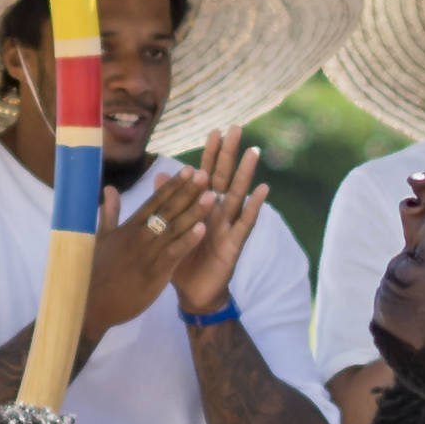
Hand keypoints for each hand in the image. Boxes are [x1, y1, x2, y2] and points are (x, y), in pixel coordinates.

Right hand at [82, 167, 212, 336]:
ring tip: (211, 195)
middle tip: (206, 174)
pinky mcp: (153, 273)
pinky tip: (203, 229)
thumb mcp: (100, 237)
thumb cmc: (95, 271)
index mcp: (129, 227)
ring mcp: (147, 253)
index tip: (189, 170)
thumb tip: (109, 188)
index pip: (155, 201)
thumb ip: (109, 213)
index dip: (173, 185)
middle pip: (168, 210)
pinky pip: (173, 253)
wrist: (90, 303)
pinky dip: (188, 241)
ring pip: (174, 228)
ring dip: (194, 211)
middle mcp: (140, 235)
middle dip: (188, 191)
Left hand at [167, 128, 271, 319]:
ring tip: (252, 152)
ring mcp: (228, 226)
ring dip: (244, 174)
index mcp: (201, 207)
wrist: (193, 294)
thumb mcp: (171, 229)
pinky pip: (245, 223)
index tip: (214, 131)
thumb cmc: (182, 259)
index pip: (205, 175)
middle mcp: (217, 212)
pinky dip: (254, 207)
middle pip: (224, 178)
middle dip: (229, 154)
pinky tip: (263, 190)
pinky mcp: (234, 244)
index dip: (210, 154)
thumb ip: (168, 203)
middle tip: (236, 129)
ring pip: (237, 195)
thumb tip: (161, 175)